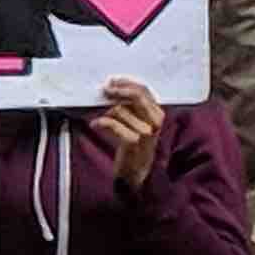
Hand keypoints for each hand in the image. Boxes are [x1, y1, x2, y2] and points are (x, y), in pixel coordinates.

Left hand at [86, 76, 165, 190]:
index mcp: (158, 114)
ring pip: (121, 110)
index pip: (144, 90)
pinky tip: (95, 124)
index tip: (113, 81)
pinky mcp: (133, 142)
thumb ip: (133, 108)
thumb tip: (114, 89)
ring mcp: (146, 131)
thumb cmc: (135, 146)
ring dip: (107, 112)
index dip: (127, 83)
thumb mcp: (139, 124)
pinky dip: (102, 122)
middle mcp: (155, 121)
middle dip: (118, 90)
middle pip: (136, 96)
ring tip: (102, 120)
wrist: (137, 172)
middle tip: (105, 90)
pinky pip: (114, 124)